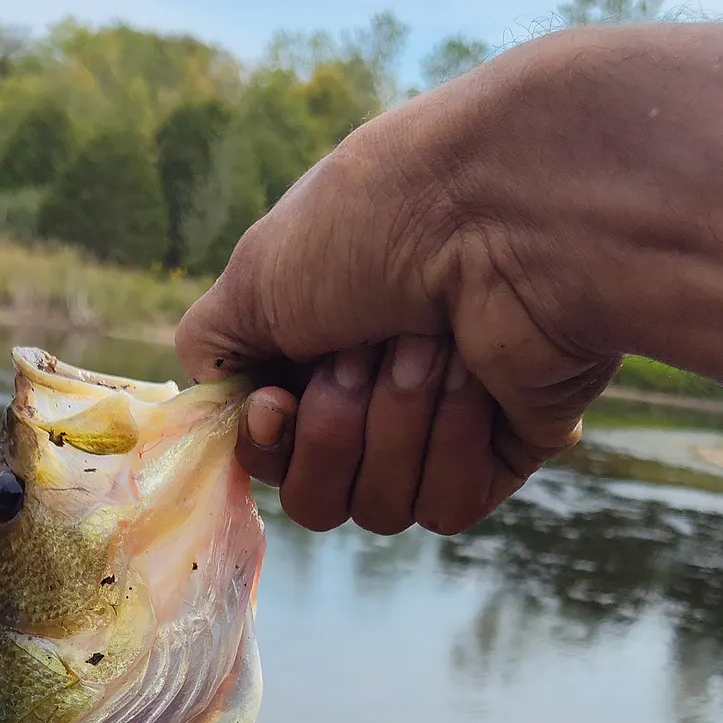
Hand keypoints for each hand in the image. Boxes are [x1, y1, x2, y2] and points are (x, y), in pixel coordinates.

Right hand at [174, 58, 620, 533]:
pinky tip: (475, 379)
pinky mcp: (508, 448)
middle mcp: (376, 388)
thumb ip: (214, 348)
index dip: (267, 446)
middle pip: (318, 501)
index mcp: (317, 347)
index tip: (279, 402)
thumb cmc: (375, 226)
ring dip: (395, 427)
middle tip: (365, 352)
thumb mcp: (255, 274)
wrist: (504, 213)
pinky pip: (448, 508)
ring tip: (432, 346)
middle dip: (332, 433)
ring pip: (383, 508)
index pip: (270, 456)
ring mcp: (443, 424)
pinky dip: (453, 446)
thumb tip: (226, 402)